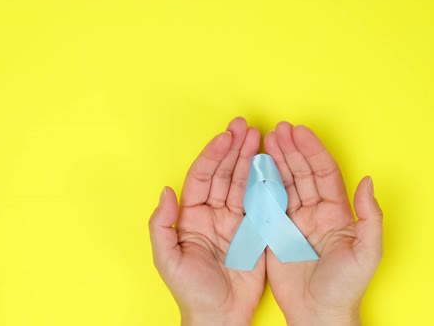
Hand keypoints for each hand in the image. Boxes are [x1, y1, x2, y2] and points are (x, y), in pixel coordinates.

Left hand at [149, 117, 263, 325]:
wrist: (220, 315)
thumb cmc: (191, 291)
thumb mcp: (167, 260)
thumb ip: (163, 225)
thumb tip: (166, 191)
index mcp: (192, 217)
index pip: (203, 177)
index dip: (213, 156)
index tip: (225, 137)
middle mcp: (214, 213)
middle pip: (224, 173)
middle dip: (234, 149)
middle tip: (245, 126)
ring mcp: (236, 220)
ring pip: (243, 182)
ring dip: (250, 159)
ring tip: (259, 137)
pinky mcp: (255, 230)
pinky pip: (261, 202)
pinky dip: (266, 182)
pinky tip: (271, 163)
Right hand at [264, 122, 382, 325]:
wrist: (318, 314)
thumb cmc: (346, 287)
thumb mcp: (367, 253)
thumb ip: (371, 217)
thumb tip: (367, 181)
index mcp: (337, 212)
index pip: (324, 173)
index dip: (312, 151)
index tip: (299, 132)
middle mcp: (315, 211)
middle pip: (302, 172)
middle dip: (291, 149)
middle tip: (278, 129)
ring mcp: (294, 221)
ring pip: (284, 183)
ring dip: (277, 161)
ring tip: (265, 139)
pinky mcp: (275, 232)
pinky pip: (267, 203)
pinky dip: (261, 184)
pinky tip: (255, 167)